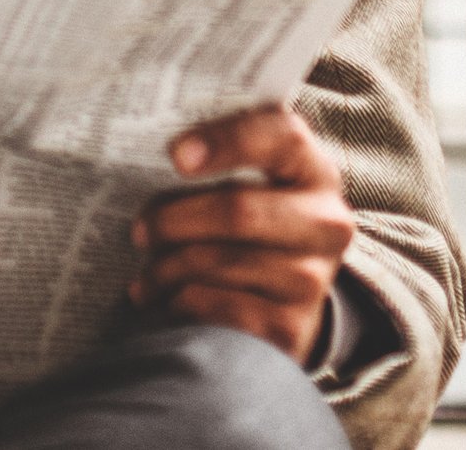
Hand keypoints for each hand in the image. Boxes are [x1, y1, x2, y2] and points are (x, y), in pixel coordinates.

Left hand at [130, 103, 353, 365]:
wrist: (288, 298)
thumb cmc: (253, 221)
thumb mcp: (254, 180)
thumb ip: (223, 153)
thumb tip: (155, 147)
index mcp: (314, 171)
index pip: (283, 137)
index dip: (228, 140)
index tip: (176, 155)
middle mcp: (326, 224)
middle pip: (240, 210)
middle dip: (175, 219)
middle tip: (139, 230)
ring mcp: (313, 280)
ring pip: (221, 263)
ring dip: (167, 267)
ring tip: (144, 273)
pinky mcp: (290, 328)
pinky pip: (218, 308)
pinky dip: (180, 302)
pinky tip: (165, 300)